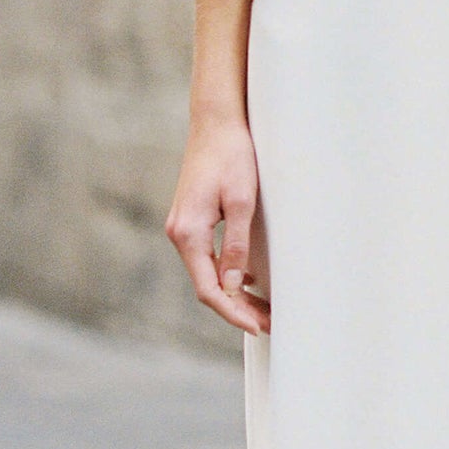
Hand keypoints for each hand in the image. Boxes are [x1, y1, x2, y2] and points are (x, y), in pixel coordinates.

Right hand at [165, 114, 270, 336]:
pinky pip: (208, 256)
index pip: (208, 289)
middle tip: (269, 323)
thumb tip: (236, 284)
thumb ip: (236, 244)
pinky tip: (251, 280)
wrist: (216, 121)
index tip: (257, 326)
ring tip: (264, 308)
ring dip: (234, 291)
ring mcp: (184, 226)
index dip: (233, 312)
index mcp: (189, 233)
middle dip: (237, 307)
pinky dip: (228, 272)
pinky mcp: (192, 219)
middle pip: (207, 284)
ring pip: (208, 272)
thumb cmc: (232, 155)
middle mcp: (180, 233)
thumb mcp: (241, 200)